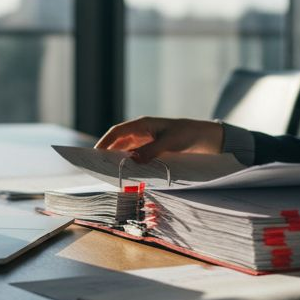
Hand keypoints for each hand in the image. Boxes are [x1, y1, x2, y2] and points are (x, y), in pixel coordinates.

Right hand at [95, 117, 223, 162]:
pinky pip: (137, 157)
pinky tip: (129, 174)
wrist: (204, 137)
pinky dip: (131, 164)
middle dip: (108, 154)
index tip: (95, 153)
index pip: (117, 132)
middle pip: (119, 143)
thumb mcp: (169, 142)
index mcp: (142, 125)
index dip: (105, 142)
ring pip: (127, 151)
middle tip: (99, 168)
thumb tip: (133, 160)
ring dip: (120, 161)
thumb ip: (151, 151)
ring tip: (112, 174)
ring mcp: (146, 141)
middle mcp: (141, 132)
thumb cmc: (187, 134)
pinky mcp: (152, 150)